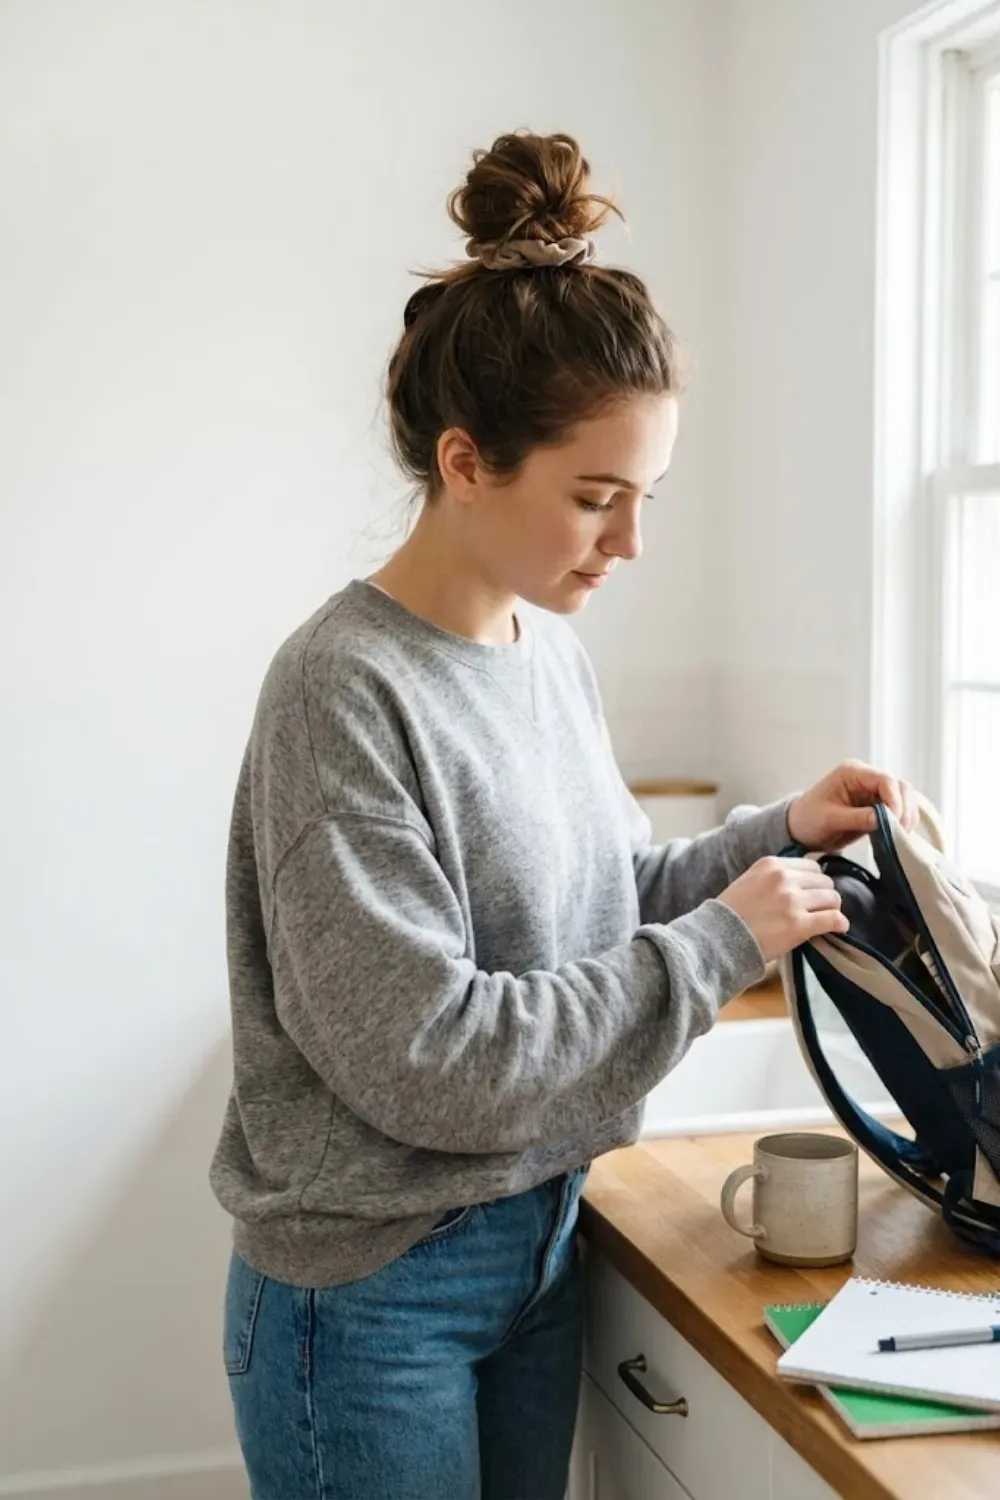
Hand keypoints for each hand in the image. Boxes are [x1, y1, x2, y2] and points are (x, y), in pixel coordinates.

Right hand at [719, 857, 847, 962]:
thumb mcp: (749, 881)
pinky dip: (840, 924)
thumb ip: (774, 877)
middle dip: (824, 895)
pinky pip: (833, 919)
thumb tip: (803, 883)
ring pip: (832, 898)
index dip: (815, 881)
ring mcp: (792, 901)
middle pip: (825, 881)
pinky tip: (838, 929)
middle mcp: (784, 878)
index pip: (811, 866)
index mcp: (771, 864)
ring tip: (826, 919)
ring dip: (832, 909)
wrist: (717, 938)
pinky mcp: (799, 925)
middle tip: (819, 909)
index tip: (812, 893)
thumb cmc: (730, 914)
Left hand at [786, 759, 918, 852]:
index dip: (895, 801)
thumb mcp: (830, 819)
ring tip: (900, 837)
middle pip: (901, 788)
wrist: (799, 830)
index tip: (894, 823)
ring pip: (905, 799)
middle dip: (904, 810)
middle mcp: (867, 779)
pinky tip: (898, 836)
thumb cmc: (808, 820)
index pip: (886, 781)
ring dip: (907, 817)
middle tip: (900, 833)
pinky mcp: (877, 807)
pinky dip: (903, 823)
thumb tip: (886, 820)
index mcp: (853, 773)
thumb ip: (859, 818)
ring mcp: (873, 792)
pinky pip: (900, 812)